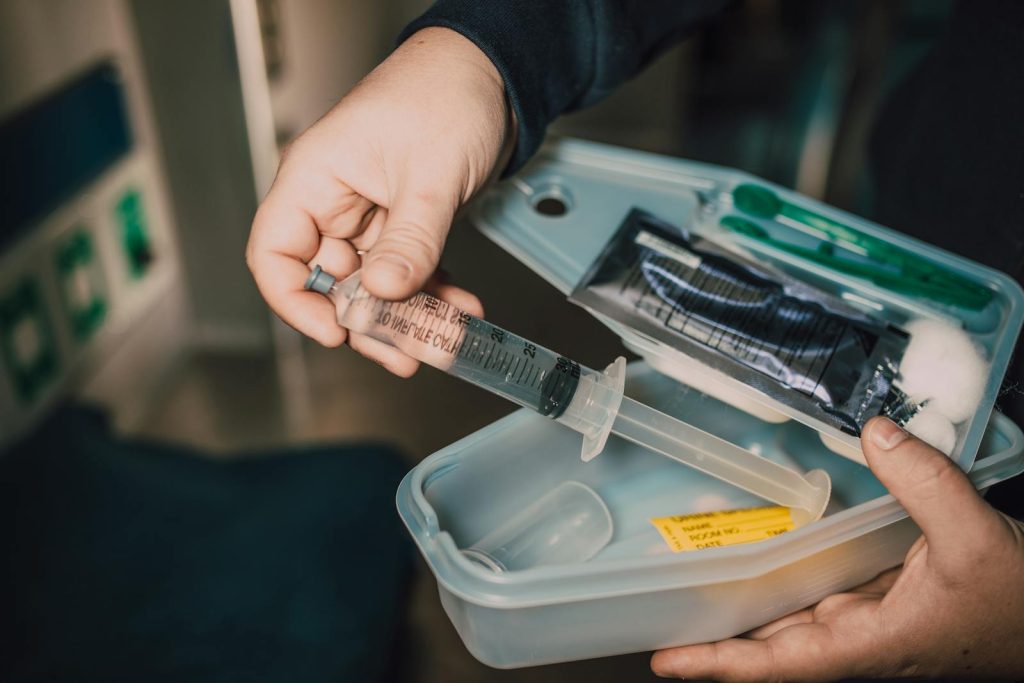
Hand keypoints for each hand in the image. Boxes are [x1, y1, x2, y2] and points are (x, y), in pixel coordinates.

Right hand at [246, 28, 512, 375]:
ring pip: (375, 284)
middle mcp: (334, 200)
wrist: (491, 72)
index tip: (336, 331)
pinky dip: (434, 292)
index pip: (274, 253)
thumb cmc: (445, 93)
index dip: (295, 301)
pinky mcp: (403, 221)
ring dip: (408, 316)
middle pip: (330, 281)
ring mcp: (369, 214)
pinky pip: (408, 269)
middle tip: (405, 353)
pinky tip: (461, 308)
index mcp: (315, 179)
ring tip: (443, 340)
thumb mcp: (430, 175)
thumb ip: (409, 239)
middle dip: (368, 322)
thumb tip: (382, 292)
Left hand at [651, 416, 1023, 680]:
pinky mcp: (881, 601)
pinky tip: (763, 548)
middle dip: (715, 623)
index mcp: (871, 643)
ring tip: (693, 566)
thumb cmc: (1023, 604)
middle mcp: (859, 638)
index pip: (780, 663)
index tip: (665, 659)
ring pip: (790, 614)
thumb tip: (875, 431)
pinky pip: (818, 590)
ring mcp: (868, 621)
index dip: (720, 663)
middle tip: (660, 597)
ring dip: (743, 595)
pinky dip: (785, 572)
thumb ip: (926, 482)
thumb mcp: (978, 538)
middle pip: (770, 640)